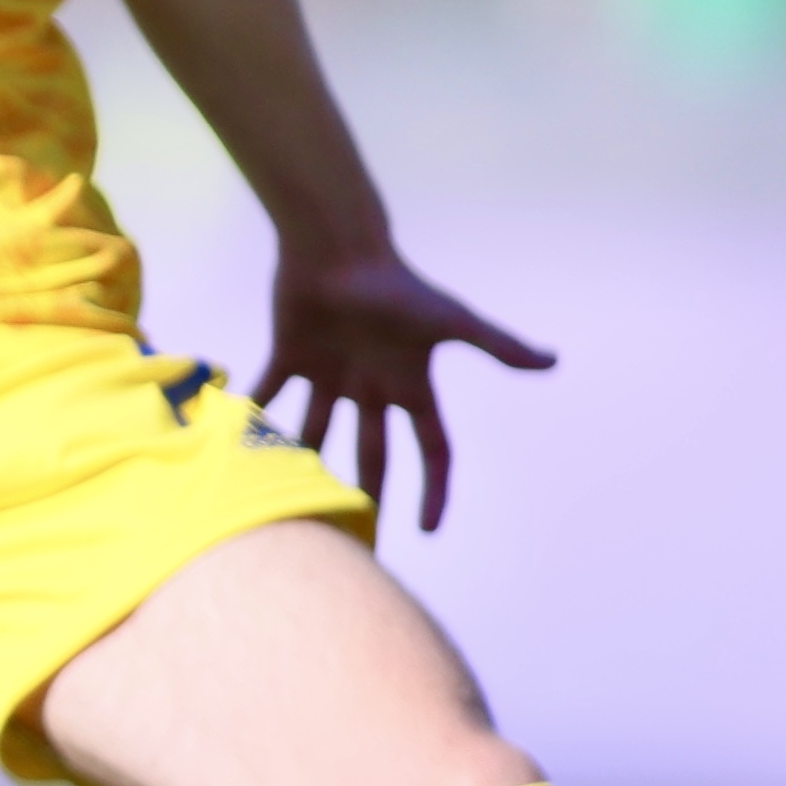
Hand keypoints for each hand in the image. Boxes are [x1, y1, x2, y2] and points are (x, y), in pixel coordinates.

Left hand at [259, 243, 552, 534]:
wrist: (339, 248)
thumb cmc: (396, 284)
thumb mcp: (451, 320)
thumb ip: (497, 345)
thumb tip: (552, 361)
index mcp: (410, 384)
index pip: (431, 449)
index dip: (432, 490)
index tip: (428, 530)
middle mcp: (372, 385)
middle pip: (372, 454)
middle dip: (367, 493)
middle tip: (356, 538)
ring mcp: (331, 372)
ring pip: (317, 431)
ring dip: (307, 461)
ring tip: (291, 503)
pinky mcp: (291, 354)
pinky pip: (270, 390)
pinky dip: (252, 411)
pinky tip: (232, 443)